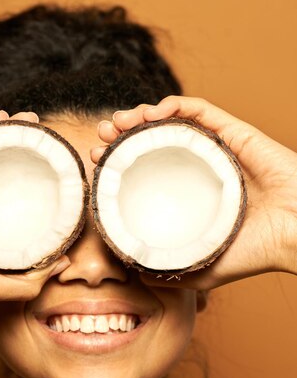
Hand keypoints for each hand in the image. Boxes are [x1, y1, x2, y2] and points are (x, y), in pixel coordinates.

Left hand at [91, 97, 296, 289]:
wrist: (296, 233)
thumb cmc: (255, 253)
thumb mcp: (202, 269)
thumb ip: (170, 269)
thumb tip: (136, 271)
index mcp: (189, 194)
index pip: (146, 171)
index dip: (119, 164)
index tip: (99, 163)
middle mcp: (198, 168)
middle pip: (152, 143)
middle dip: (121, 136)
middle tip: (101, 138)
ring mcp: (215, 148)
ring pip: (170, 122)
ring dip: (139, 117)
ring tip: (116, 122)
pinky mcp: (233, 132)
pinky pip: (200, 110)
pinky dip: (173, 105)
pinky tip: (152, 111)